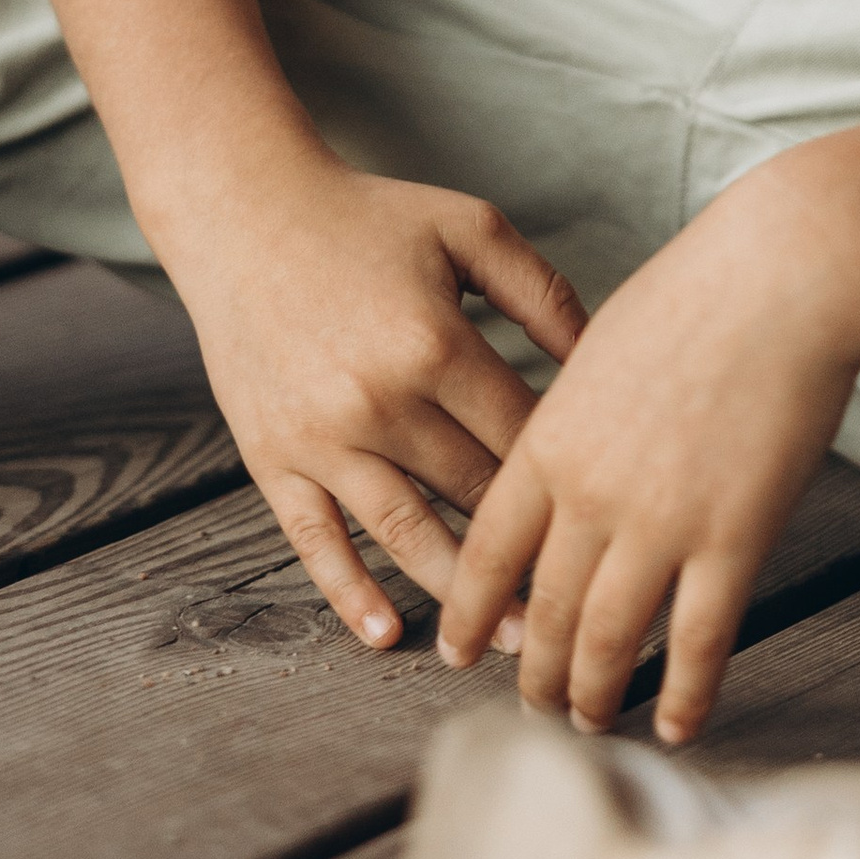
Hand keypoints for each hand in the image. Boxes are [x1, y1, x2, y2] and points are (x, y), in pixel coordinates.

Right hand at [161, 145, 587, 650]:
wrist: (245, 213)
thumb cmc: (369, 217)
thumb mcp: (468, 229)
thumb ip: (544, 292)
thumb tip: (606, 362)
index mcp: (434, 344)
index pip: (523, 437)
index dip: (572, 478)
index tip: (614, 512)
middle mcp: (377, 402)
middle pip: (474, 495)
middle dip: (533, 550)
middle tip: (590, 603)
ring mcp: (320, 438)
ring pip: (407, 536)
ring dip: (463, 597)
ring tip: (513, 645)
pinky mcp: (272, 459)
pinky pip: (316, 541)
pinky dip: (351, 593)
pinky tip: (388, 633)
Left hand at [437, 166, 859, 743]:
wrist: (780, 278)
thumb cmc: (699, 293)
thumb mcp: (600, 348)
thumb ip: (573, 418)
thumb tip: (562, 460)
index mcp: (550, 440)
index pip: (489, 551)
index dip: (469, 611)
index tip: (458, 649)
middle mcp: (591, 493)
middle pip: (543, 610)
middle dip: (533, 672)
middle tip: (534, 705)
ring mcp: (661, 523)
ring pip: (608, 639)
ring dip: (594, 693)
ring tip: (590, 719)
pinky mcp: (733, 539)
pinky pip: (698, 640)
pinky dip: (684, 692)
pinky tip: (678, 721)